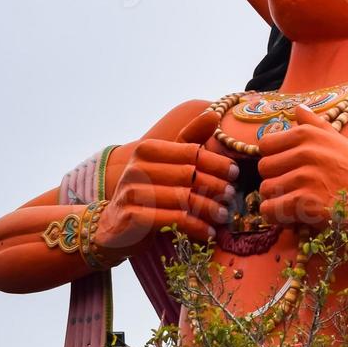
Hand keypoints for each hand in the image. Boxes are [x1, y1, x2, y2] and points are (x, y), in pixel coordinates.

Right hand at [94, 111, 237, 255]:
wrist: (112, 227)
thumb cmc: (148, 191)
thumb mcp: (167, 162)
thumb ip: (190, 139)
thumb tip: (213, 114)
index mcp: (147, 150)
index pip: (192, 152)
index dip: (217, 163)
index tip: (235, 174)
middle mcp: (136, 168)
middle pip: (190, 175)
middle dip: (216, 187)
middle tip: (231, 197)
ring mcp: (132, 192)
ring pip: (184, 198)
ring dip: (210, 208)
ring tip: (224, 215)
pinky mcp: (132, 216)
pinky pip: (174, 219)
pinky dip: (196, 227)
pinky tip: (209, 232)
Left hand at [256, 105, 347, 232]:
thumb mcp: (341, 142)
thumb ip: (316, 125)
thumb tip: (298, 109)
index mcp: (310, 135)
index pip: (266, 144)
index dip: (274, 158)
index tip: (288, 168)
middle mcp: (306, 152)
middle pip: (264, 168)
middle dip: (276, 180)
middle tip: (295, 188)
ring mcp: (305, 177)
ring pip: (266, 190)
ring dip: (278, 199)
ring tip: (297, 202)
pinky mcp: (305, 202)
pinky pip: (270, 209)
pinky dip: (278, 216)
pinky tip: (294, 215)